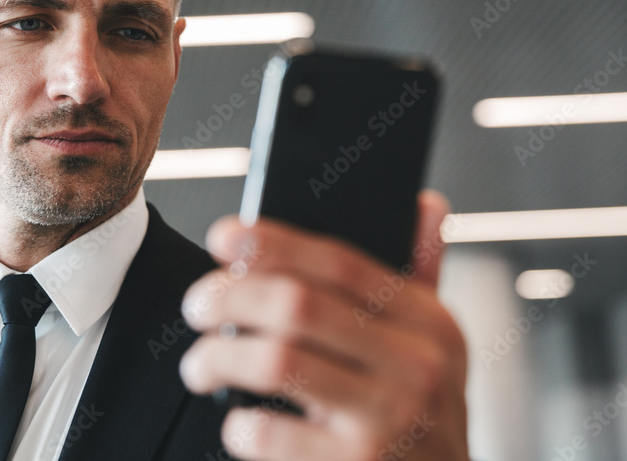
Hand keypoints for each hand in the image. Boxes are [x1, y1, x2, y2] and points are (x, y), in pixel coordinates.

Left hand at [179, 190, 468, 459]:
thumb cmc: (424, 419)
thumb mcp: (439, 349)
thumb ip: (422, 276)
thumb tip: (423, 204)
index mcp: (430, 322)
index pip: (339, 261)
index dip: (272, 242)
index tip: (223, 237)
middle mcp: (417, 366)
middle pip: (297, 304)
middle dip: (230, 295)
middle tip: (197, 305)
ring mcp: (389, 420)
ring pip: (276, 360)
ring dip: (218, 356)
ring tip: (199, 364)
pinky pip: (270, 433)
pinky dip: (239, 425)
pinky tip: (238, 423)